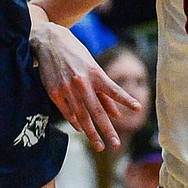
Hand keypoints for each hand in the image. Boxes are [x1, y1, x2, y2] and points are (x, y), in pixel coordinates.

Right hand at [32, 17, 132, 151]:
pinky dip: (75, 123)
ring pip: (81, 116)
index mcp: (95, 73)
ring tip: (99, 145)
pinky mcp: (54, 93)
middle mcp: (82, 82)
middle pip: (97, 111)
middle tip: (115, 144)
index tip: (138, 108)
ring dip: (91, 133)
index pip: (113, 89)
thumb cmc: (75, 54)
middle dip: (107, 129)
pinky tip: (81, 130)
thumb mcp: (92, 67)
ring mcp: (67, 89)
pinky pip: (67, 113)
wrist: (49, 42)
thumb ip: (103, 91)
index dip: (126, 99)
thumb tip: (116, 114)